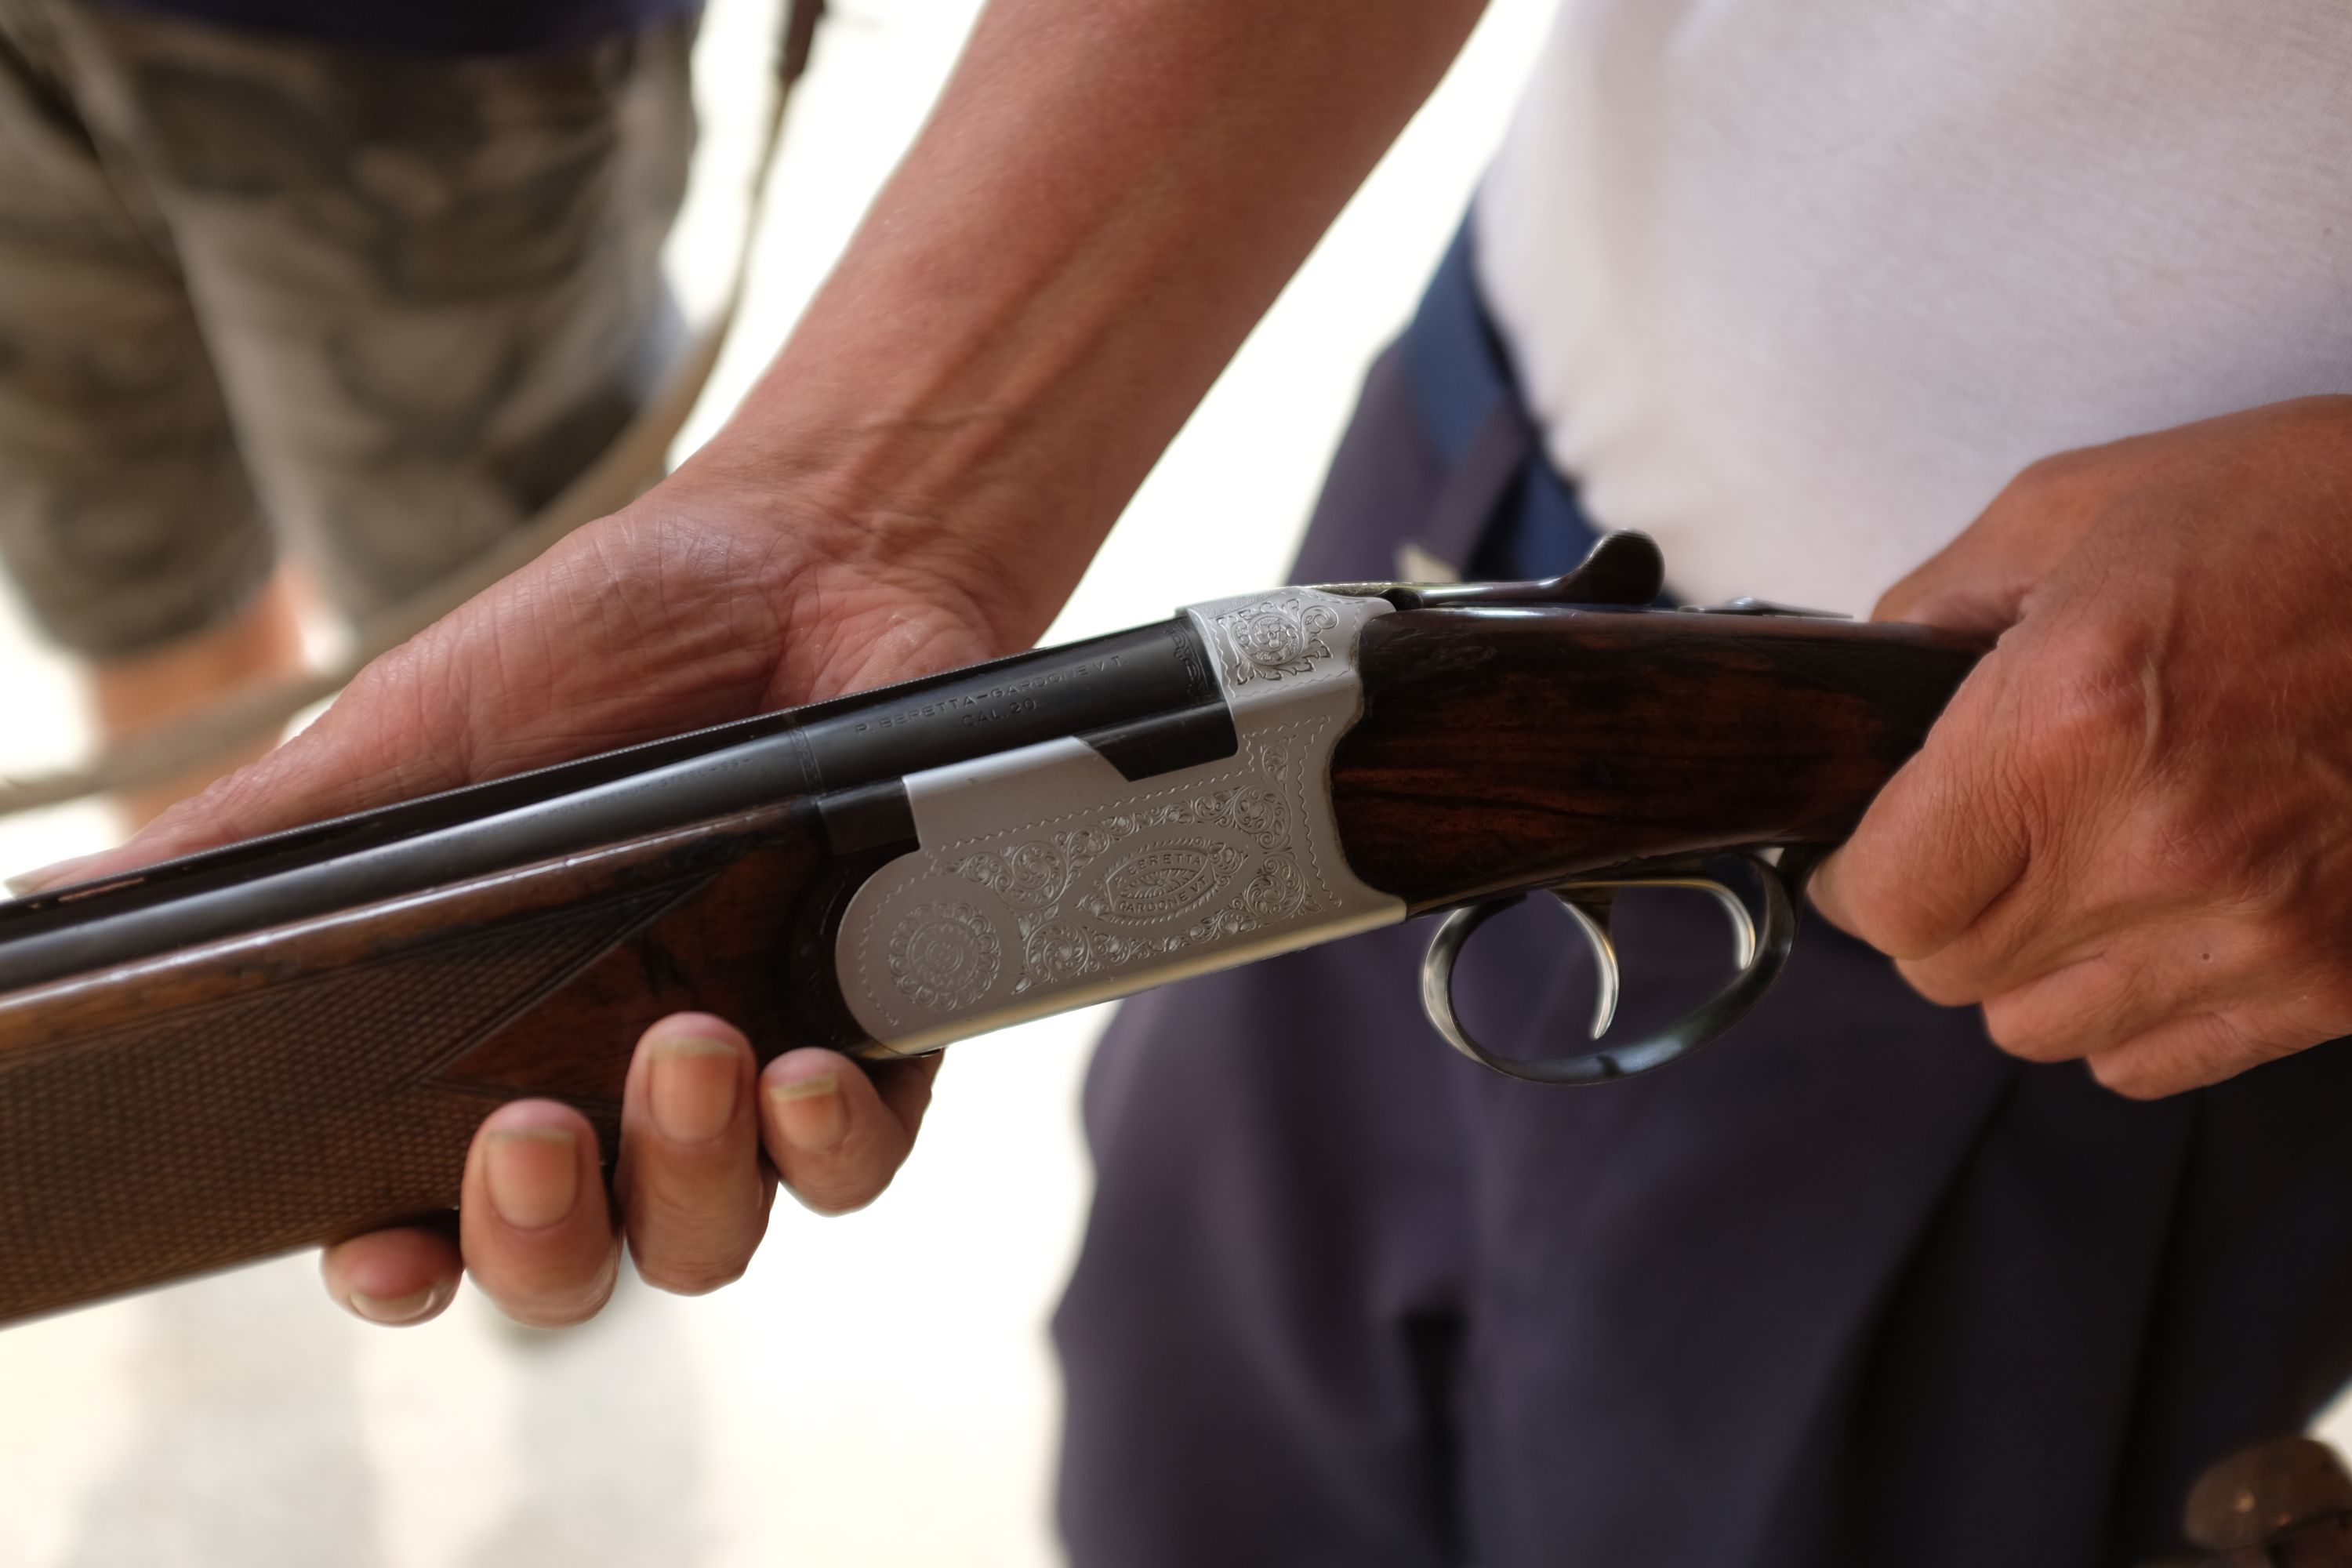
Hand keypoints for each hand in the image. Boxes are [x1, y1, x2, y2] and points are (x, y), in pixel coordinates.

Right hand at [48, 460, 1015, 1325]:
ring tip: (690, 1049)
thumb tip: (58, 916)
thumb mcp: (411, 740)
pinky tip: (802, 1072)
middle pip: (569, 1261)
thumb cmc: (595, 652)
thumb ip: (264, 848)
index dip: (404, 1264)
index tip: (386, 1255)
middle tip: (530, 1134)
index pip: (423, 1214)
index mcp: (482, 1043)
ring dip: (689, 1177)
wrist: (800, 561)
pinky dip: (828, 1147)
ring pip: (708, 1234)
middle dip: (540, 1240)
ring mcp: (745, 1071)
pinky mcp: (874, 1039)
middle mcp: (608, 1086)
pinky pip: (856, 1163)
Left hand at [1809, 396, 2351, 1098]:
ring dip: (2031, 962)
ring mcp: (2259, 929)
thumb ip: (1940, 601)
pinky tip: (2163, 918)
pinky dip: (2133, 1007)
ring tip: (2079, 870)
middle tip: (1979, 838)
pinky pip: (2154, 1061)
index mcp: (2065, 724)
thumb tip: (1869, 684)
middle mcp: (2154, 848)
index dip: (1856, 872)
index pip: (1883, 897)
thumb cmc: (2317, 511)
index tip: (1870, 842)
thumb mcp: (2084, 504)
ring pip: (2040, 1028)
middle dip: (1939, 908)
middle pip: (1947, 973)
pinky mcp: (2338, 983)